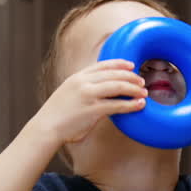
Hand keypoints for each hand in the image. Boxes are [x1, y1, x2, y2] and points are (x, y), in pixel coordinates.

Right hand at [31, 60, 147, 143]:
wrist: (46, 127)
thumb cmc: (57, 115)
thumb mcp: (68, 93)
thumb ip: (83, 88)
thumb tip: (100, 90)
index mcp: (77, 77)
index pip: (102, 65)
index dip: (119, 64)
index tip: (131, 65)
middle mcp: (83, 83)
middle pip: (114, 74)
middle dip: (131, 76)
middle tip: (141, 81)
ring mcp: (88, 95)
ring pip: (118, 86)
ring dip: (134, 89)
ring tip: (144, 93)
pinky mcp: (93, 110)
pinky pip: (117, 105)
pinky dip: (131, 104)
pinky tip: (139, 105)